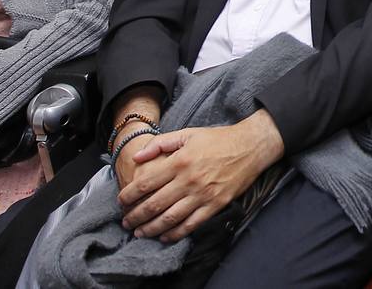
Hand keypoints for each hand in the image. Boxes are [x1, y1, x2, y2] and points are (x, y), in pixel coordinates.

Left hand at [118, 111, 284, 242]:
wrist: (250, 147)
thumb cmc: (218, 139)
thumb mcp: (188, 134)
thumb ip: (160, 144)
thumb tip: (137, 157)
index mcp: (179, 162)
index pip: (145, 183)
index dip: (129, 195)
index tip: (121, 202)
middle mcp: (188, 180)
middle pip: (154, 205)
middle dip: (135, 216)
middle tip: (126, 222)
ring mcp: (202, 195)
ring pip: (170, 218)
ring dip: (151, 229)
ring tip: (140, 233)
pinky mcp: (215, 205)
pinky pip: (191, 224)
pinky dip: (176, 234)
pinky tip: (165, 237)